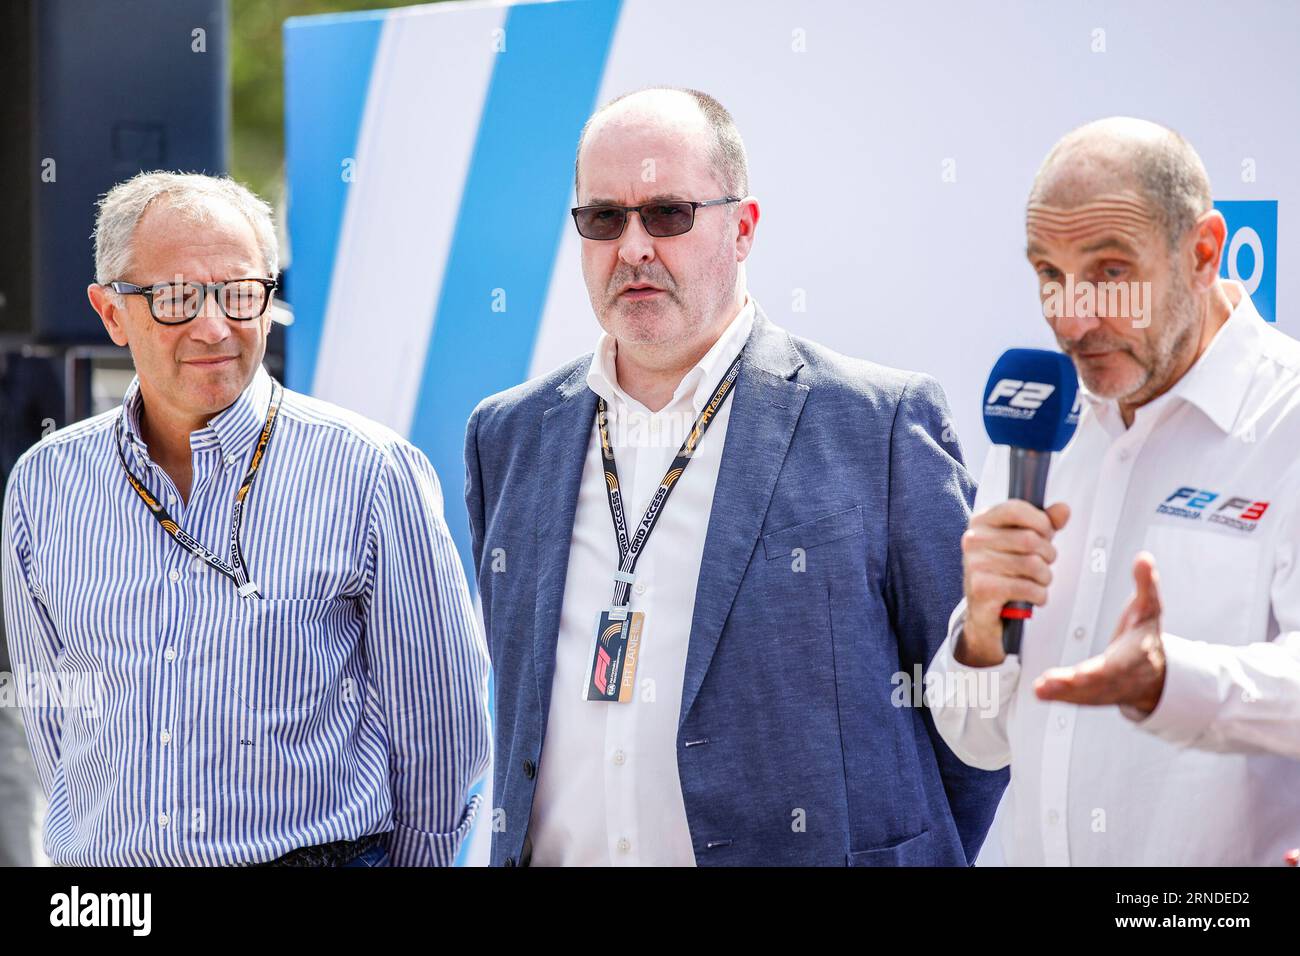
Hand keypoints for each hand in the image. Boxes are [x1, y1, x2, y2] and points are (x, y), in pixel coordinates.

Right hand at [956, 499, 1069, 666]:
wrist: (983, 611)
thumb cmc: (1003, 571)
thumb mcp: (1021, 542)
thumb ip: (1043, 523)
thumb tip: (1063, 510)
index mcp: (981, 522)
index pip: (1016, 509)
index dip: (1040, 521)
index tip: (1046, 533)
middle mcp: (973, 540)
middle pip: (1029, 539)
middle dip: (1048, 554)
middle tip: (1045, 563)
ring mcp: (975, 564)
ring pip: (1032, 564)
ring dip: (1045, 577)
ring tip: (1039, 581)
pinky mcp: (982, 589)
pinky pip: (1027, 588)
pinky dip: (1039, 595)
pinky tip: (1034, 596)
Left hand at [1034, 552, 1166, 715]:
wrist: (1154, 673)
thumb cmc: (1145, 637)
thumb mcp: (1149, 608)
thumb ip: (1146, 584)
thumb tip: (1144, 558)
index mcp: (1134, 656)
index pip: (1116, 665)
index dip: (1100, 671)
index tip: (1082, 674)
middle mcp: (1120, 676)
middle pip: (1096, 683)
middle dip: (1073, 686)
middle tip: (1048, 684)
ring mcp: (1106, 689)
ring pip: (1084, 695)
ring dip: (1061, 693)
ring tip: (1040, 689)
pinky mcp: (1092, 694)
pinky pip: (1076, 697)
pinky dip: (1059, 696)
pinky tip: (1040, 692)